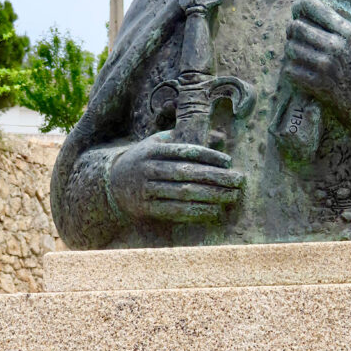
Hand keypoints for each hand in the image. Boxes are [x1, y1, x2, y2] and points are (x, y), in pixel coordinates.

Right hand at [110, 132, 244, 224]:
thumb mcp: (160, 143)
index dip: (209, 156)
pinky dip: (196, 212)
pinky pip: (175, 211)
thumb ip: (187, 138)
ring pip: (182, 193)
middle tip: (238, 180)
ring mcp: (146, 190)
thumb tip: (220, 138)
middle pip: (187, 173)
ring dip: (210, 196)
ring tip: (231, 196)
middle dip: (215, 177)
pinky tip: (214, 211)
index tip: (229, 162)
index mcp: (153, 150)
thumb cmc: (145, 159)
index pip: (185, 151)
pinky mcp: (146, 208)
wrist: (112, 182)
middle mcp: (148, 169)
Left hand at [283, 0, 350, 131]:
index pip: (313, 7)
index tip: (299, 10)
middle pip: (297, 27)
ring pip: (291, 48)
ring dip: (292, 49)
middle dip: (293, 28)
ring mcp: (325, 67)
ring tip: (299, 51)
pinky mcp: (318, 85)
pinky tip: (301, 68)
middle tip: (295, 32)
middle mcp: (335, 47)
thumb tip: (317, 12)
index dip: (301, 6)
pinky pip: (291, 70)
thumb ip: (340, 27)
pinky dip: (293, 68)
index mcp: (347, 32)